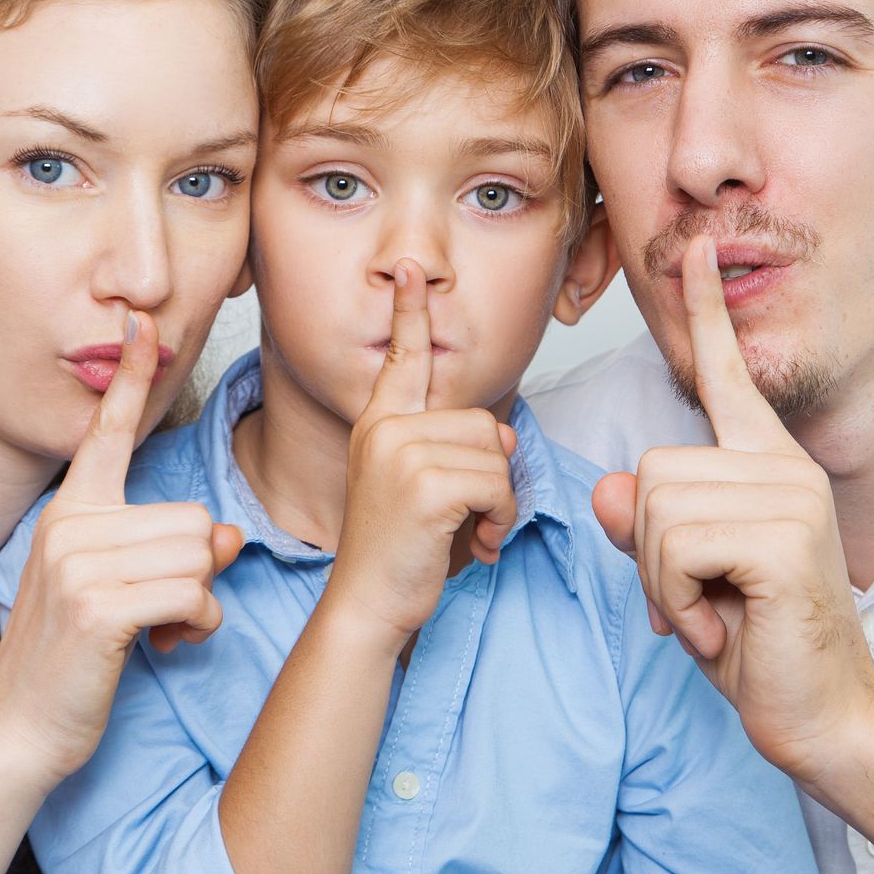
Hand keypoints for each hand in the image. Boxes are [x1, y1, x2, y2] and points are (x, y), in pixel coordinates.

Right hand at [0, 310, 241, 793]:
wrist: (18, 732)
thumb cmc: (72, 662)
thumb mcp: (122, 592)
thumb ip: (172, 551)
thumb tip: (229, 536)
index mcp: (69, 512)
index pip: (106, 434)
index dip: (129, 377)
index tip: (141, 321)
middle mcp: (68, 526)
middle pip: (192, 517)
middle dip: (196, 572)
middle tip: (161, 613)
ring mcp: (79, 565)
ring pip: (198, 555)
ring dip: (198, 603)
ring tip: (159, 631)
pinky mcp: (99, 607)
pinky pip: (194, 593)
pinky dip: (197, 625)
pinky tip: (167, 646)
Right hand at [326, 259, 516, 653]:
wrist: (368, 603)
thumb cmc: (398, 550)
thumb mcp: (422, 487)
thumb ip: (456, 449)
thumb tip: (506, 437)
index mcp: (379, 424)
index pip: (402, 359)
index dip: (410, 313)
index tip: (409, 270)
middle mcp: (385, 429)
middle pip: (483, 421)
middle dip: (493, 474)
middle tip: (470, 514)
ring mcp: (401, 453)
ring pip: (496, 453)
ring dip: (499, 501)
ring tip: (469, 529)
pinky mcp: (424, 484)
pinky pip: (498, 484)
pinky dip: (500, 518)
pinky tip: (474, 541)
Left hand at [592, 235, 873, 786]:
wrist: (823, 719)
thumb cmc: (756, 647)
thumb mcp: (681, 578)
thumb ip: (644, 529)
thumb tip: (609, 491)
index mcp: (765, 464)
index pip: (725, 375)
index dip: (703, 314)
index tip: (693, 250)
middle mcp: (783, 467)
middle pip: (649, 470)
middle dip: (650, 553)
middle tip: (699, 600)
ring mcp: (790, 496)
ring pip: (655, 508)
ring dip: (663, 581)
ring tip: (714, 612)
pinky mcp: (784, 537)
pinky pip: (675, 544)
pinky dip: (676, 599)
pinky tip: (722, 628)